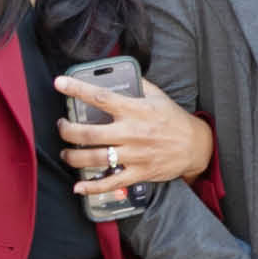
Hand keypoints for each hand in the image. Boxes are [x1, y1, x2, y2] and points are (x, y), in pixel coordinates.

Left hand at [54, 77, 213, 195]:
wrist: (198, 146)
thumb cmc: (174, 119)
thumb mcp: (158, 96)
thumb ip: (138, 84)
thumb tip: (120, 71)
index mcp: (135, 110)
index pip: (100, 97)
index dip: (77, 89)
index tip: (59, 83)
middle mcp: (132, 133)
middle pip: (89, 134)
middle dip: (67, 131)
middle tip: (61, 127)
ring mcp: (135, 155)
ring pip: (95, 159)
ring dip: (73, 157)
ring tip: (66, 153)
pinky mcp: (139, 173)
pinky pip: (112, 182)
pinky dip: (93, 187)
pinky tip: (78, 187)